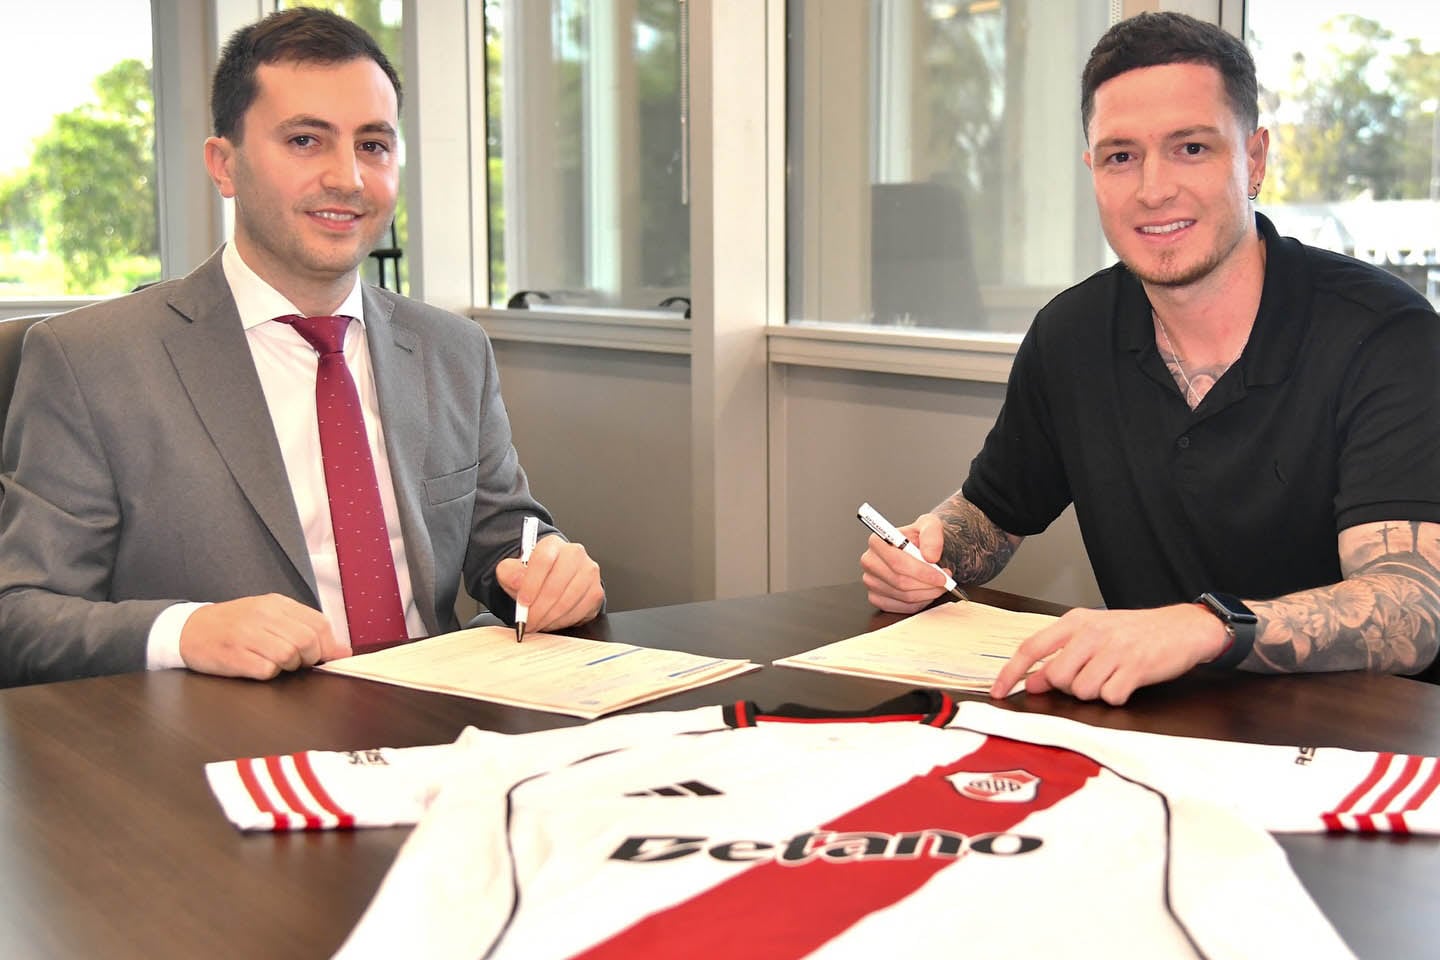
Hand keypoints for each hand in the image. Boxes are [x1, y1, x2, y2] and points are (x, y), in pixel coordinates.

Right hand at [179, 594, 346, 679]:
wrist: (189, 630)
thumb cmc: (234, 625)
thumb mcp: (269, 615)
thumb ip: (305, 628)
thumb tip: (343, 651)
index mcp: (276, 603)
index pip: (318, 624)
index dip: (328, 645)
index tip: (327, 656)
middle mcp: (262, 616)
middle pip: (307, 641)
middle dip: (309, 658)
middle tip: (296, 661)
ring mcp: (247, 635)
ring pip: (289, 656)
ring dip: (288, 666)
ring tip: (274, 662)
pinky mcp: (234, 657)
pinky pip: (266, 671)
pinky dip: (268, 674)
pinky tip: (257, 667)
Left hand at [495, 536, 603, 632]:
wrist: (554, 579)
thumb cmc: (536, 575)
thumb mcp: (514, 570)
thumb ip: (510, 573)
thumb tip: (516, 580)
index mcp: (552, 544)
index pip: (543, 561)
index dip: (531, 585)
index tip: (522, 603)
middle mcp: (575, 554)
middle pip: (556, 586)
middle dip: (538, 610)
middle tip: (527, 622)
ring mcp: (589, 573)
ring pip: (567, 602)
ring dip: (549, 618)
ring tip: (538, 623)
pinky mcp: (596, 592)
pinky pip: (579, 612)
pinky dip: (562, 622)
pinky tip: (552, 621)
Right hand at [859, 512, 952, 612]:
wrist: (920, 549)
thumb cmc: (921, 538)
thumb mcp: (930, 525)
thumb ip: (932, 535)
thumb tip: (930, 556)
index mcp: (877, 541)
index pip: (897, 562)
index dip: (921, 572)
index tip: (941, 576)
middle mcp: (870, 562)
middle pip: (900, 582)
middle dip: (927, 584)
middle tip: (945, 581)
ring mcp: (870, 582)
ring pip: (903, 596)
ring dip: (927, 594)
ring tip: (938, 584)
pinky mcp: (876, 598)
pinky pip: (902, 607)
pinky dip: (920, 602)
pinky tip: (927, 592)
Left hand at [989, 603, 1229, 705]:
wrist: (1184, 627)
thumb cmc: (1135, 632)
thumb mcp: (1095, 634)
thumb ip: (1061, 654)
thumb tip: (1033, 681)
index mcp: (1076, 621)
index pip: (1031, 647)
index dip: (1011, 672)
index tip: (998, 692)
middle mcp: (1091, 633)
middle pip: (1056, 677)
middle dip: (1068, 687)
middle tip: (1091, 676)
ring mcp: (1113, 650)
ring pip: (1081, 691)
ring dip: (1095, 692)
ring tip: (1112, 676)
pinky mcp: (1135, 667)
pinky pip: (1110, 697)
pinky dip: (1117, 697)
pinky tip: (1127, 682)